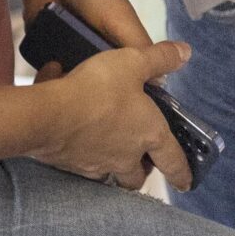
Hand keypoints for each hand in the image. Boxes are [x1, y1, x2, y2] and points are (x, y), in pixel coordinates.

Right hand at [36, 42, 194, 190]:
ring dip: (112, 168)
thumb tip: (185, 53)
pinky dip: (79, 151)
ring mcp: (97, 165)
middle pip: (138, 177)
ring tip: (108, 150)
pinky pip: (79, 163)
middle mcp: (125, 157)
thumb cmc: (97, 89)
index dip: (182, 173)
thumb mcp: (133, 62)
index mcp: (149, 135)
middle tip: (142, 161)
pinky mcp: (70, 166)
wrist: (48, 115)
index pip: (173, 161)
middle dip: (142, 171)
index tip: (186, 182)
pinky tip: (71, 131)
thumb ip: (159, 58)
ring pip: (110, 176)